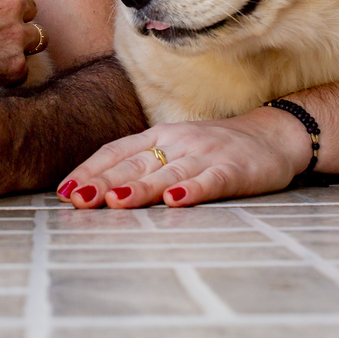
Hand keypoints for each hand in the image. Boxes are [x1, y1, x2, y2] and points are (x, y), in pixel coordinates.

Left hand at [57, 108, 312, 208]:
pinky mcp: (234, 170)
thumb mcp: (174, 150)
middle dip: (103, 182)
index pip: (116, 151)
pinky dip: (192, 190)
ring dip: (139, 187)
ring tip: (114, 202)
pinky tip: (175, 202)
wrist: (274, 136)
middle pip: (134, 163)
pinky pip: (210, 180)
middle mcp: (177, 141)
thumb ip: (141, 166)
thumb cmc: (215, 150)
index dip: (89, 170)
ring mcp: (206, 154)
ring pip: (166, 172)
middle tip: (77, 200)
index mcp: (159, 136)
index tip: (64, 192)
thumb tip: (96, 190)